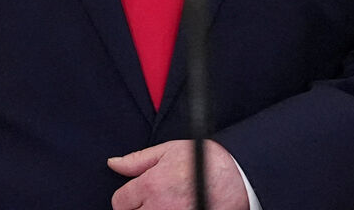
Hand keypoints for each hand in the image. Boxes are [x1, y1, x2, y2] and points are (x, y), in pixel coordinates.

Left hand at [108, 140, 249, 209]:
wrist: (240, 178)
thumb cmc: (206, 161)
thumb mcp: (170, 150)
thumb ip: (138, 159)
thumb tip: (113, 163)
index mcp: (151, 185)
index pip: (119, 202)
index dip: (127, 198)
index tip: (139, 196)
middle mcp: (158, 208)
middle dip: (138, 209)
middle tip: (155, 201)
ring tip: (165, 205)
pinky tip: (177, 208)